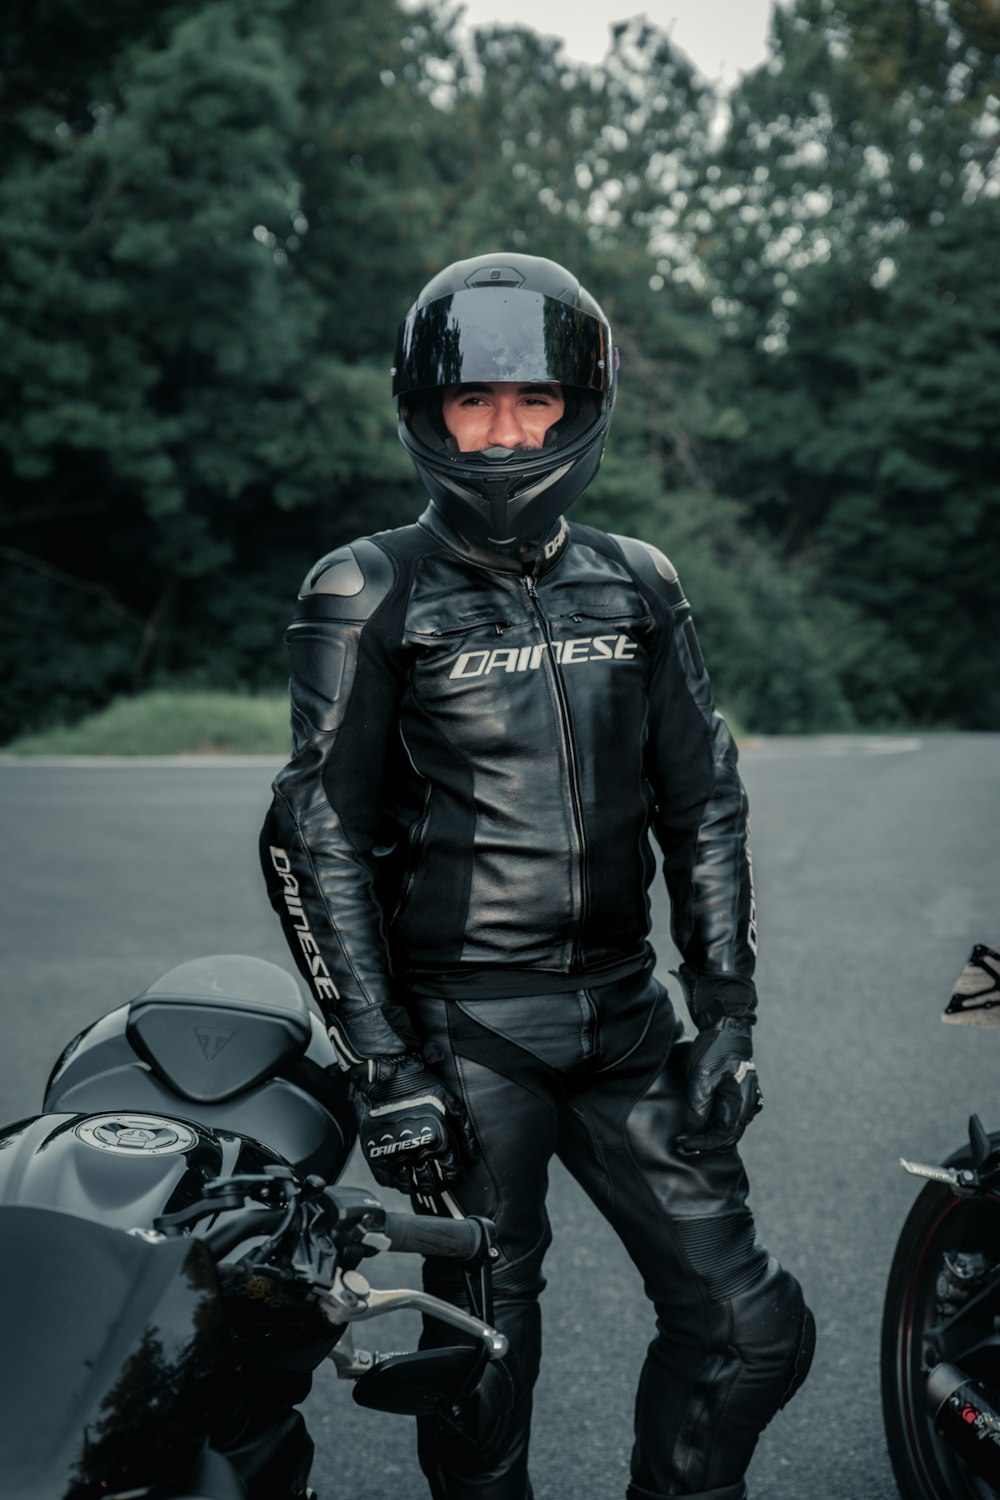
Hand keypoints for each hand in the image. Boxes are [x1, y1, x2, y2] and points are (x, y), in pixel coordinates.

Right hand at [351, 1054, 477, 1193]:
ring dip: (416, 1186)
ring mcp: (394, 1154)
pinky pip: (386, 1180)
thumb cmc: (420, 1085)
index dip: (454, 1177)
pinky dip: (395, 1181)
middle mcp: (416, 1151)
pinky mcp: (375, 1154)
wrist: (386, 1075)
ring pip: (408, 1185)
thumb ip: (463, 1130)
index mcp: (438, 1140)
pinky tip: (400, 1174)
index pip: (452, 1173)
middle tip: (436, 1181)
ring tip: (418, 1180)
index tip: (453, 1175)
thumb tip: (472, 1157)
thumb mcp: (449, 1102)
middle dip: (436, 1185)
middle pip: (430, 1184)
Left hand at [675, 1020, 762, 1155]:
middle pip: (728, 1137)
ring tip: (689, 1135)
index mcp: (741, 1103)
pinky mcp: (740, 1094)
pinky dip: (715, 1125)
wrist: (727, 1027)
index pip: (723, 1137)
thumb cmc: (715, 1049)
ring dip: (710, 1135)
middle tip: (683, 1143)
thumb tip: (693, 1130)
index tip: (682, 1143)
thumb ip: (698, 1106)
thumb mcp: (702, 1077)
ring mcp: (746, 1100)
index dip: (702, 1143)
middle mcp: (748, 1105)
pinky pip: (730, 1117)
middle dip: (706, 1143)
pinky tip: (701, 1123)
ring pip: (729, 1128)